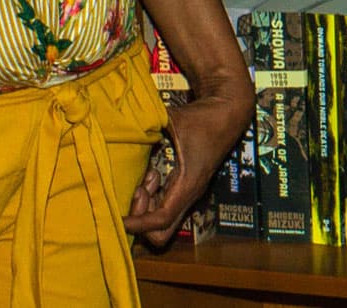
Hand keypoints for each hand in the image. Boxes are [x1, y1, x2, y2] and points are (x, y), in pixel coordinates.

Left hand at [125, 76, 254, 249]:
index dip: (138, 223)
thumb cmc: (203, 118)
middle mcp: (189, 194)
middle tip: (136, 191)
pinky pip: (163, 206)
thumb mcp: (173, 119)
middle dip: (141, 220)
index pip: (161, 219)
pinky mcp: (185, 187)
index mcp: (188, 183)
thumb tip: (122, 124)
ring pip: (161, 221)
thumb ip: (147, 125)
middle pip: (161, 233)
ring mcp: (188, 193)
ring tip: (144, 179)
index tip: (118, 217)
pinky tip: (152, 174)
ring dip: (145, 207)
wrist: (228, 113)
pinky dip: (151, 198)